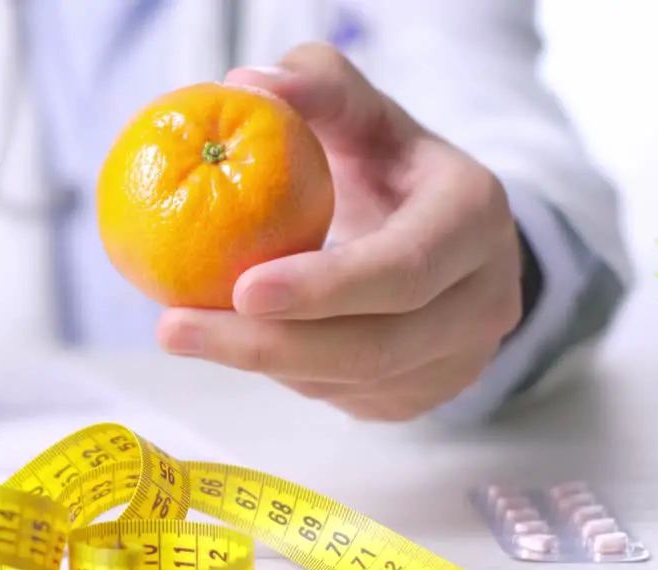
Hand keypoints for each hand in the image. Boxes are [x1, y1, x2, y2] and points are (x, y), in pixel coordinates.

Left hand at [156, 43, 524, 421]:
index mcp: (474, 218)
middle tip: (173, 328)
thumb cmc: (385, 163)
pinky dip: (279, 374)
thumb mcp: (359, 111)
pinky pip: (339, 397)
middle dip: (264, 345)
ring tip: (186, 329)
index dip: (326, 288)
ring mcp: (459, 358)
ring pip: (346, 381)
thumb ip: (313, 87)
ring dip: (259, 362)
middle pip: (372, 347)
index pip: (404, 268)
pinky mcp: (422, 394)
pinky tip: (233, 341)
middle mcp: (483, 299)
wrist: (442, 233)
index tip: (242, 288)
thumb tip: (244, 85)